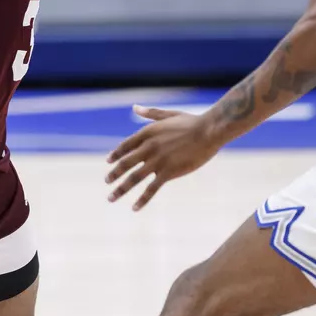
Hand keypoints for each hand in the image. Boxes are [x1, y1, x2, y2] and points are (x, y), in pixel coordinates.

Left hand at [105, 105, 220, 210]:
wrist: (208, 131)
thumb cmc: (192, 122)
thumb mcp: (168, 115)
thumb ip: (150, 113)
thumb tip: (135, 107)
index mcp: (147, 133)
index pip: (125, 146)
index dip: (116, 154)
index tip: (109, 162)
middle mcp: (148, 147)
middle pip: (125, 163)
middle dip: (113, 174)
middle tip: (106, 181)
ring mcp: (157, 161)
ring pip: (134, 178)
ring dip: (121, 189)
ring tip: (111, 198)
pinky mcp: (168, 172)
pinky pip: (151, 189)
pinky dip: (142, 199)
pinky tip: (134, 208)